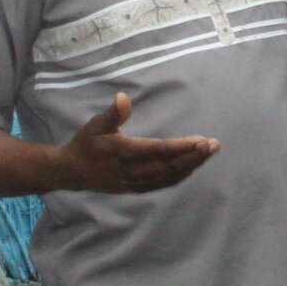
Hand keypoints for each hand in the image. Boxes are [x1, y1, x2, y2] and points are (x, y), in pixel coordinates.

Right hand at [52, 92, 217, 192]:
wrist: (73, 172)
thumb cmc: (87, 143)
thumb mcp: (95, 125)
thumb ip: (112, 113)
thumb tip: (122, 97)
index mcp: (123, 152)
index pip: (158, 150)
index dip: (181, 147)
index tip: (201, 140)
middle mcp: (132, 170)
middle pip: (169, 165)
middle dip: (193, 156)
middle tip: (214, 145)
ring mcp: (135, 182)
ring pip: (169, 176)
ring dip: (191, 165)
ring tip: (209, 152)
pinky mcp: (136, 188)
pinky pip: (163, 184)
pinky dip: (180, 176)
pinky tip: (193, 166)